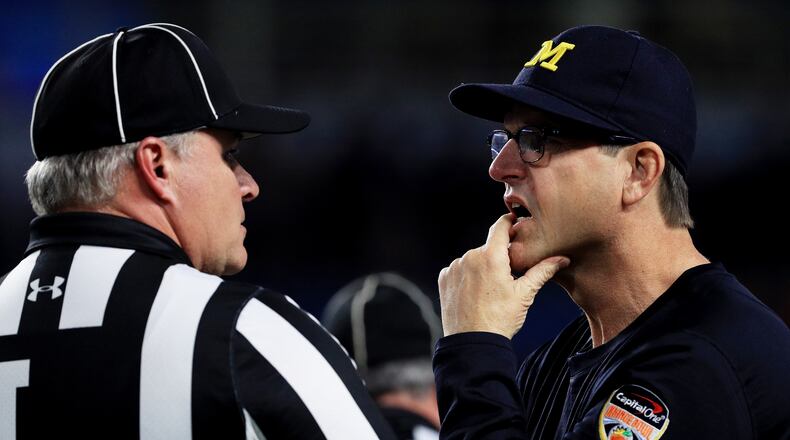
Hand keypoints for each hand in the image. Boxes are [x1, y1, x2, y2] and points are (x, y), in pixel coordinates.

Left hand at [438, 214, 569, 338]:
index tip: (514, 221)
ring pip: (473, 260)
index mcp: (491, 257)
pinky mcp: (444, 279)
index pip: (500, 227)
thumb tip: (561, 259)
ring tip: (489, 291)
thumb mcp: (524, 294)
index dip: (509, 222)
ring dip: (481, 268)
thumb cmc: (500, 319)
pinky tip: (474, 294)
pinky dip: (466, 277)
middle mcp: (470, 257)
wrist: (473, 343)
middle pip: (488, 248)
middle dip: (497, 258)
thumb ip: (542, 271)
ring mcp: (454, 268)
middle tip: (507, 277)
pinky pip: (458, 271)